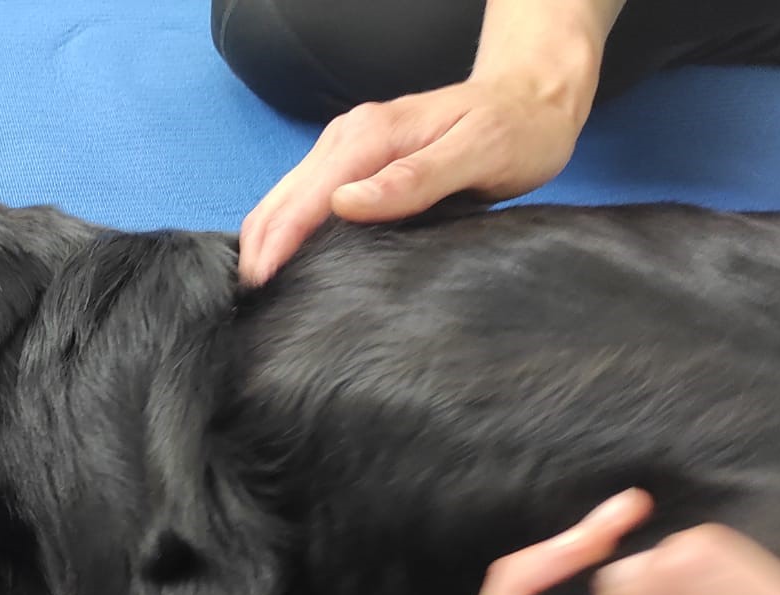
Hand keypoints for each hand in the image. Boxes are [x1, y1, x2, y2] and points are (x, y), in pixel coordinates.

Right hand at [238, 75, 587, 286]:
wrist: (533, 99)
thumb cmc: (516, 131)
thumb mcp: (478, 153)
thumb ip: (413, 179)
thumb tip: (344, 204)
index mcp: (369, 138)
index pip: (302, 200)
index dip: (275, 247)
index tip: (259, 290)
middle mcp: (345, 139)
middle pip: (278, 202)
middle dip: (257, 253)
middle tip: (247, 310)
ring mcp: (344, 151)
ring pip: (282, 203)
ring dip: (265, 247)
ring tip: (258, 298)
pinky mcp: (350, 165)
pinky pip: (301, 203)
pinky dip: (283, 235)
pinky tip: (284, 268)